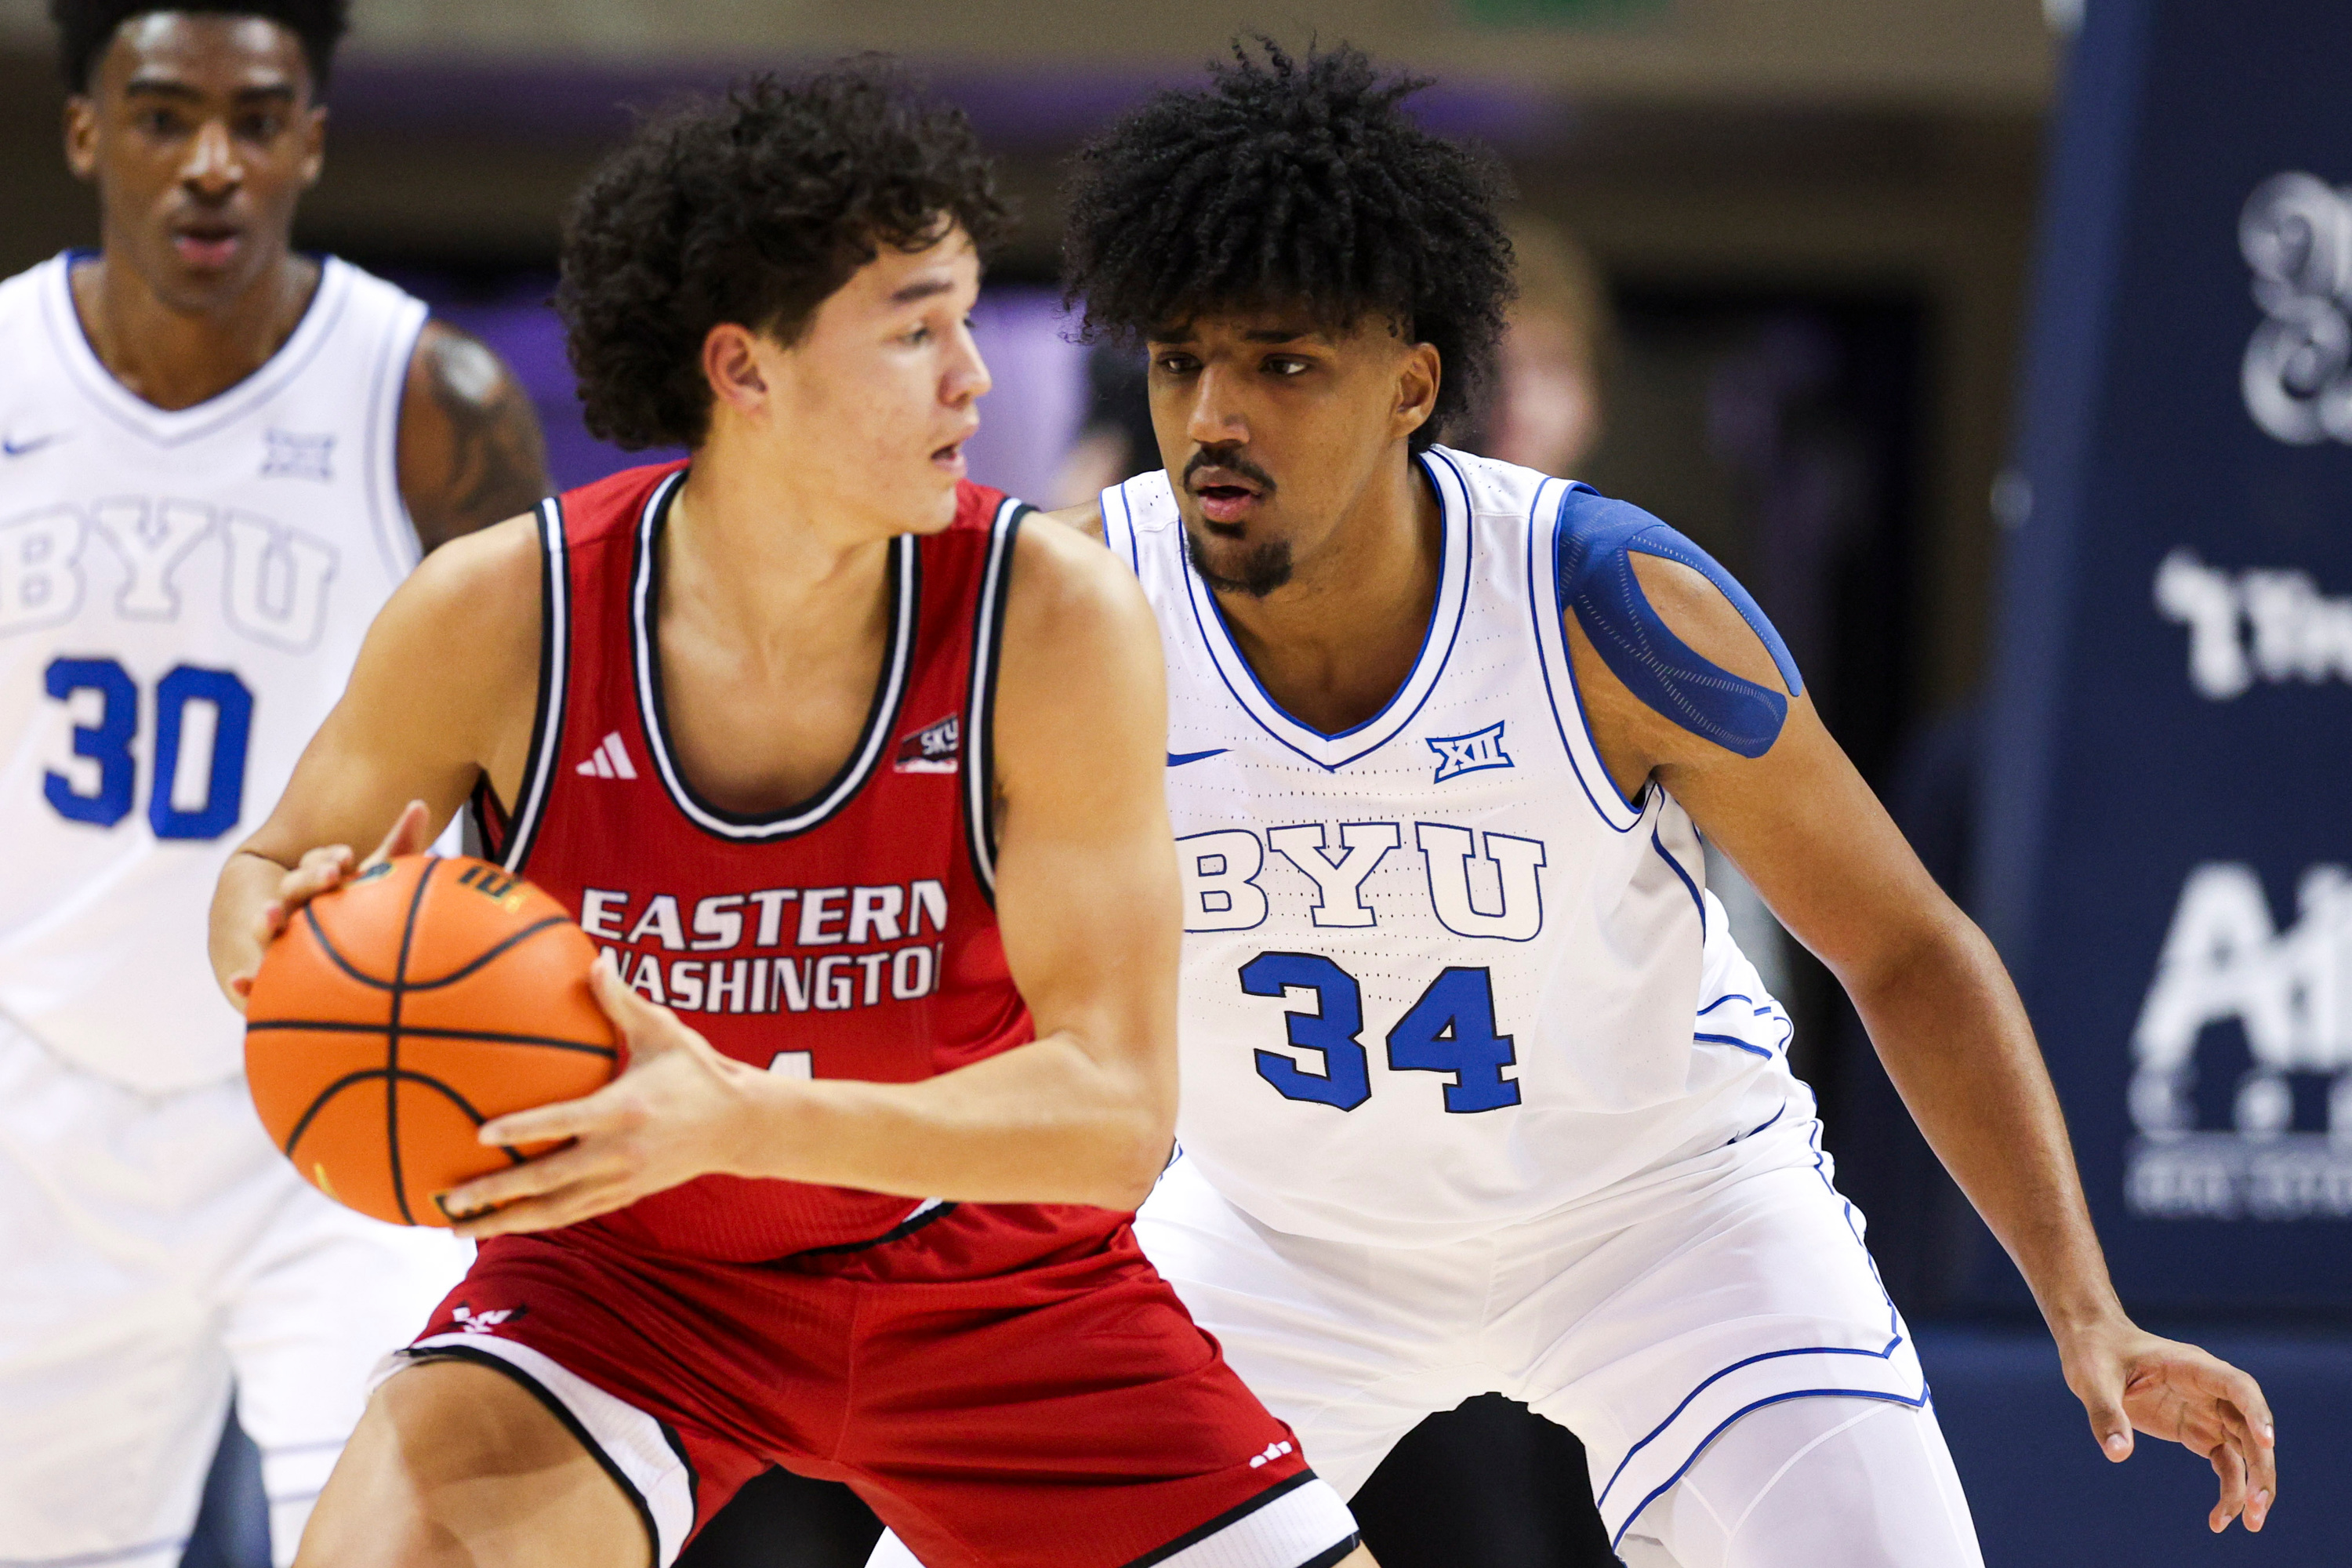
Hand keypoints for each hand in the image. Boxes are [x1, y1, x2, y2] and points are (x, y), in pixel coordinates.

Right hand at [224, 800, 433, 1008]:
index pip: (317, 867)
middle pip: (295, 890)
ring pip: (270, 928)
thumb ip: (400, 846)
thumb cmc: (369, 912)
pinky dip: (246, 981)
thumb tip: (419, 804)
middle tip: (330, 874)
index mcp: (317, 884)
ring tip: (271, 913)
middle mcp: (294, 908)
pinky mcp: (272, 974)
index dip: (327, 860)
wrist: (352, 963)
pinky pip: (256, 979)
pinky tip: (239, 983)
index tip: (346, 858)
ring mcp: (280, 940)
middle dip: (308, 880)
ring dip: (267, 921)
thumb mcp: (381, 880)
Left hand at [438, 956, 769, 1238]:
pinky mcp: (626, 1195)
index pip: (565, 1121)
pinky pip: (572, 1214)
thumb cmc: (699, 1072)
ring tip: (454, 1226)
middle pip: (548, 1180)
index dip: (524, 1129)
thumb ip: (624, 1002)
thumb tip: (595, 961)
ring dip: (504, 1220)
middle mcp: (619, 1152)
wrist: (740, 1126)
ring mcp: (622, 1180)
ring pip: (555, 1209)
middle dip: (496, 1192)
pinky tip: (499, 1224)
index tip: (480, 1135)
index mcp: (624, 1109)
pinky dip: (534, 1221)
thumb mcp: (666, 1032)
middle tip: (448, 1197)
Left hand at [2058, 1315, 2276, 1531]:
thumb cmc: (2094, 1351)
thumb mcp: (2092, 1378)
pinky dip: (2228, 1490)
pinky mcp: (2196, 1431)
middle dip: (2261, 1465)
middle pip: (2249, 1427)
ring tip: (2251, 1524)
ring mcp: (2206, 1411)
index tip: (2266, 1441)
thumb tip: (2118, 1453)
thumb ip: (2105, 1412)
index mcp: (2191, 1365)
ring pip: (2245, 1450)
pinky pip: (2224, 1463)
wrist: (2092, 1345)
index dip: (2255, 1412)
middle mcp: (2209, 1390)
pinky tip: (2219, 1521)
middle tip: (2258, 1505)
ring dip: (2252, 1486)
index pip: (2237, 1386)